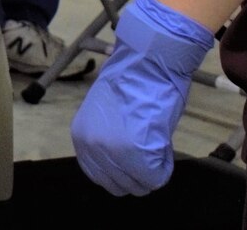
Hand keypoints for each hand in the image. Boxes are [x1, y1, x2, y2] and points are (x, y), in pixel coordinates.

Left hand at [71, 0, 215, 195]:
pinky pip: (155, 177)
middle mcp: (93, 148)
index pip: (100, 175)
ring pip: (138, 185)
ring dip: (151, 170)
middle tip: (151, 150)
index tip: (136, 153)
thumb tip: (121, 160)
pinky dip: (164, 166)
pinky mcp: (138, 155)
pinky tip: (165, 144)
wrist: (148, 60)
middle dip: (138, 173)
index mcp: (81, 137)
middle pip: (119, 185)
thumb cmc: (133, 80)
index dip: (123, 169)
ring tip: (157, 143)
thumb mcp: (107, 114)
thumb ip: (108, 139)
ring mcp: (114, 153)